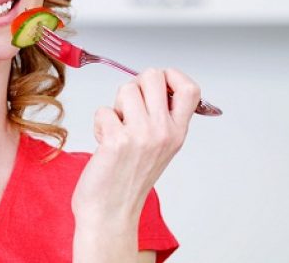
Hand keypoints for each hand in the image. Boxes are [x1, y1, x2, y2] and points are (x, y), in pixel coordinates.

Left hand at [71, 68, 200, 224]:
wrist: (110, 212)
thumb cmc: (129, 179)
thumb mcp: (159, 147)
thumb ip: (161, 118)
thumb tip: (153, 84)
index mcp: (178, 132)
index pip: (190, 89)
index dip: (171, 77)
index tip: (156, 87)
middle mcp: (164, 132)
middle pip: (153, 76)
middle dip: (135, 85)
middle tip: (129, 108)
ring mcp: (142, 136)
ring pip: (126, 88)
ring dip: (115, 106)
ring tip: (116, 129)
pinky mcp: (117, 141)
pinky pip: (104, 110)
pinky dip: (98, 124)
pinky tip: (103, 142)